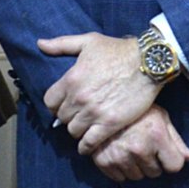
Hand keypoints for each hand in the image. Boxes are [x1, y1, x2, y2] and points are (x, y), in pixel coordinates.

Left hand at [39, 32, 159, 154]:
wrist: (147, 62)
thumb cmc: (118, 50)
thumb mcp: (88, 41)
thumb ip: (61, 44)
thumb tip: (40, 44)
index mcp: (71, 79)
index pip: (50, 102)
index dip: (55, 104)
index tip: (63, 105)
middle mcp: (79, 98)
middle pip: (62, 118)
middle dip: (68, 116)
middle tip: (77, 115)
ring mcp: (94, 112)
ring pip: (74, 131)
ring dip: (78, 130)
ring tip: (85, 126)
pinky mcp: (110, 123)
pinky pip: (90, 142)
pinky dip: (86, 146)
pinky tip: (87, 145)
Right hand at [92, 105, 188, 181]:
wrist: (104, 102)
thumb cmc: (138, 110)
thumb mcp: (161, 118)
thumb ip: (176, 140)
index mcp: (157, 135)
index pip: (175, 166)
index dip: (171, 160)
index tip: (164, 152)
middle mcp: (139, 148)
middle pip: (155, 173)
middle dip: (152, 162)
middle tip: (144, 145)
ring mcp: (120, 155)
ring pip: (137, 177)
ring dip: (136, 167)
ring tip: (130, 147)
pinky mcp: (103, 161)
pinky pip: (120, 178)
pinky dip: (120, 169)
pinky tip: (119, 152)